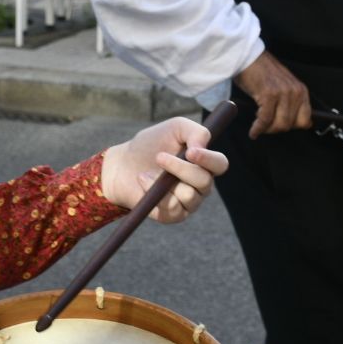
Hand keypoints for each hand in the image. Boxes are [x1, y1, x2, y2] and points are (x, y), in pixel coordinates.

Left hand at [101, 116, 227, 222]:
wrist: (122, 164)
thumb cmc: (151, 145)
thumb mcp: (174, 128)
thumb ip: (195, 131)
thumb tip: (203, 147)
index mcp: (205, 164)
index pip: (220, 164)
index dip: (209, 159)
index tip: (190, 151)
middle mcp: (201, 185)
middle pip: (205, 181)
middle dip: (180, 168)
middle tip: (159, 157)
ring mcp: (188, 202)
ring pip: (189, 195)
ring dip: (165, 180)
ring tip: (148, 171)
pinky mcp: (173, 215)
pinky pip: (172, 207)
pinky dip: (154, 191)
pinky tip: (143, 180)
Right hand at [232, 51, 309, 137]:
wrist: (247, 56)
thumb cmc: (262, 70)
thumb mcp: (283, 85)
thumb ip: (291, 101)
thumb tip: (299, 122)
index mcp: (301, 90)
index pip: (305, 120)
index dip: (292, 127)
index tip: (281, 126)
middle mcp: (294, 92)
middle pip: (290, 125)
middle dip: (276, 129)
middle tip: (266, 127)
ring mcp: (282, 93)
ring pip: (279, 124)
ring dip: (267, 129)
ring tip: (260, 127)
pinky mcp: (269, 95)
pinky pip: (265, 120)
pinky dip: (258, 128)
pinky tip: (254, 130)